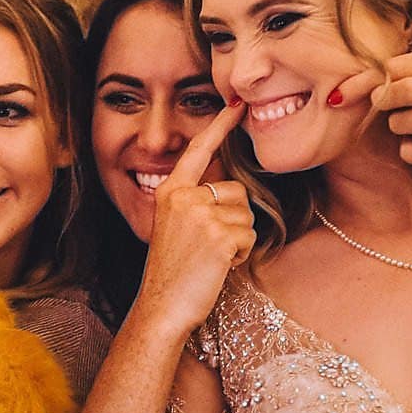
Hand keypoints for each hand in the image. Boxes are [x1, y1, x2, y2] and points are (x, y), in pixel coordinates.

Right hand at [134, 100, 255, 338]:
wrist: (162, 307)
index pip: (199, 151)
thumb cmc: (173, 273)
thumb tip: (227, 187)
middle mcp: (184, 197)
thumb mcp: (176, 227)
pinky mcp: (219, 236)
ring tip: (211, 258)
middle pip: (235, 190)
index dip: (219, 126)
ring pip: (246, 214)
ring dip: (238, 239)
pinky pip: (249, 237)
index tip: (236, 104)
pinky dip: (240, 256)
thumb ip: (195, 202)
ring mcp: (201, 215)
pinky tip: (218, 267)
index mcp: (170, 191)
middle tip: (208, 247)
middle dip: (233, 219)